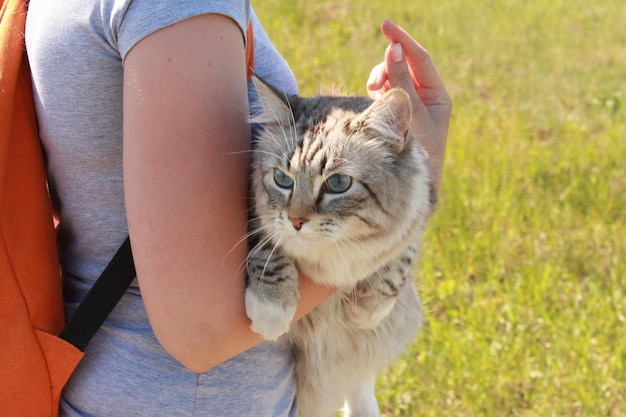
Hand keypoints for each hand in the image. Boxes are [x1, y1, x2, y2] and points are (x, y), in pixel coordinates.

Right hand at [367, 20, 451, 192]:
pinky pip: (384, 94)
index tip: (385, 26)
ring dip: (380, 80)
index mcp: (438, 96)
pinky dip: (376, 92)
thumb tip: (393, 49)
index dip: (403, 41)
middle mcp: (425, 99)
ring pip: (392, 79)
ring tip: (372, 93)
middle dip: (387, 66)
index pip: (420, 59)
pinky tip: (371, 100)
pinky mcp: (395, 116)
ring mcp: (409, 107)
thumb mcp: (409, 113)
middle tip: (374, 82)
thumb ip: (400, 81)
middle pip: (404, 66)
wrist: (411, 189)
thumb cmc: (417, 153)